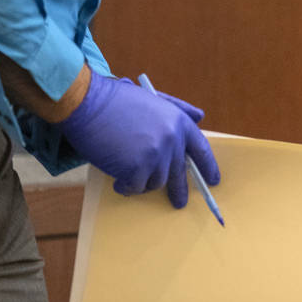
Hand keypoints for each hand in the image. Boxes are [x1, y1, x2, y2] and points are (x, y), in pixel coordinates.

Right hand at [55, 70, 219, 204]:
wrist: (88, 102)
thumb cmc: (116, 100)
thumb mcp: (153, 99)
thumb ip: (177, 107)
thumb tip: (200, 116)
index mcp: (178, 121)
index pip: (200, 149)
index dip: (208, 166)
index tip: (213, 180)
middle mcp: (172, 138)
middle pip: (180, 172)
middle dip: (179, 189)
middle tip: (178, 202)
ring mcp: (156, 154)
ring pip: (155, 182)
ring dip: (141, 180)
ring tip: (125, 168)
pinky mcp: (137, 167)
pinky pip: (135, 188)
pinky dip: (125, 186)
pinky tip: (116, 177)